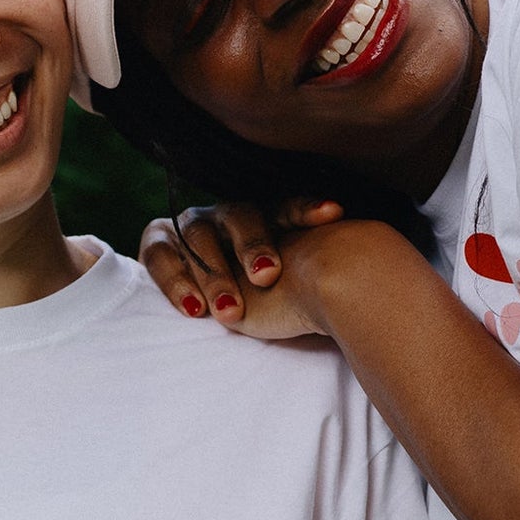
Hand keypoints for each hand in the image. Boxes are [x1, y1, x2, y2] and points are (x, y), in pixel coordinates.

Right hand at [139, 199, 343, 338]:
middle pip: (241, 215)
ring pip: (199, 236)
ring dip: (214, 274)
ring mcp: (190, 226)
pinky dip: (175, 282)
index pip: (285, 206)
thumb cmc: (257, 298)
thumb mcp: (286, 285)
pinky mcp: (157, 242)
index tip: (333, 214)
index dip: (306, 208)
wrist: (196, 303)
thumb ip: (312, 268)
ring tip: (231, 313)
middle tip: (267, 277)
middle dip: (253, 246)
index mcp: (263, 217)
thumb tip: (361, 258)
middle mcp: (226, 215)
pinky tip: (193, 310)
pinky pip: (159, 255)